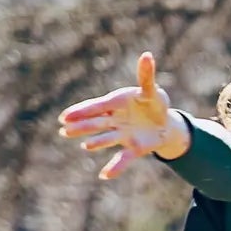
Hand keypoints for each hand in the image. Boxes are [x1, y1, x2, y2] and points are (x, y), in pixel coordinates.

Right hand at [57, 52, 187, 179]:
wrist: (165, 123)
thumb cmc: (154, 102)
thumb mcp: (151, 90)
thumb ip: (146, 76)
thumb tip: (148, 55)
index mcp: (115, 103)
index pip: (96, 107)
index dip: (81, 111)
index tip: (65, 116)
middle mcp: (115, 120)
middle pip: (96, 123)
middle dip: (81, 126)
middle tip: (64, 130)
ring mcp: (122, 135)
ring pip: (106, 138)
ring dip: (95, 142)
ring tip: (84, 145)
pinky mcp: (133, 148)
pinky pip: (123, 159)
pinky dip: (115, 167)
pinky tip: (104, 176)